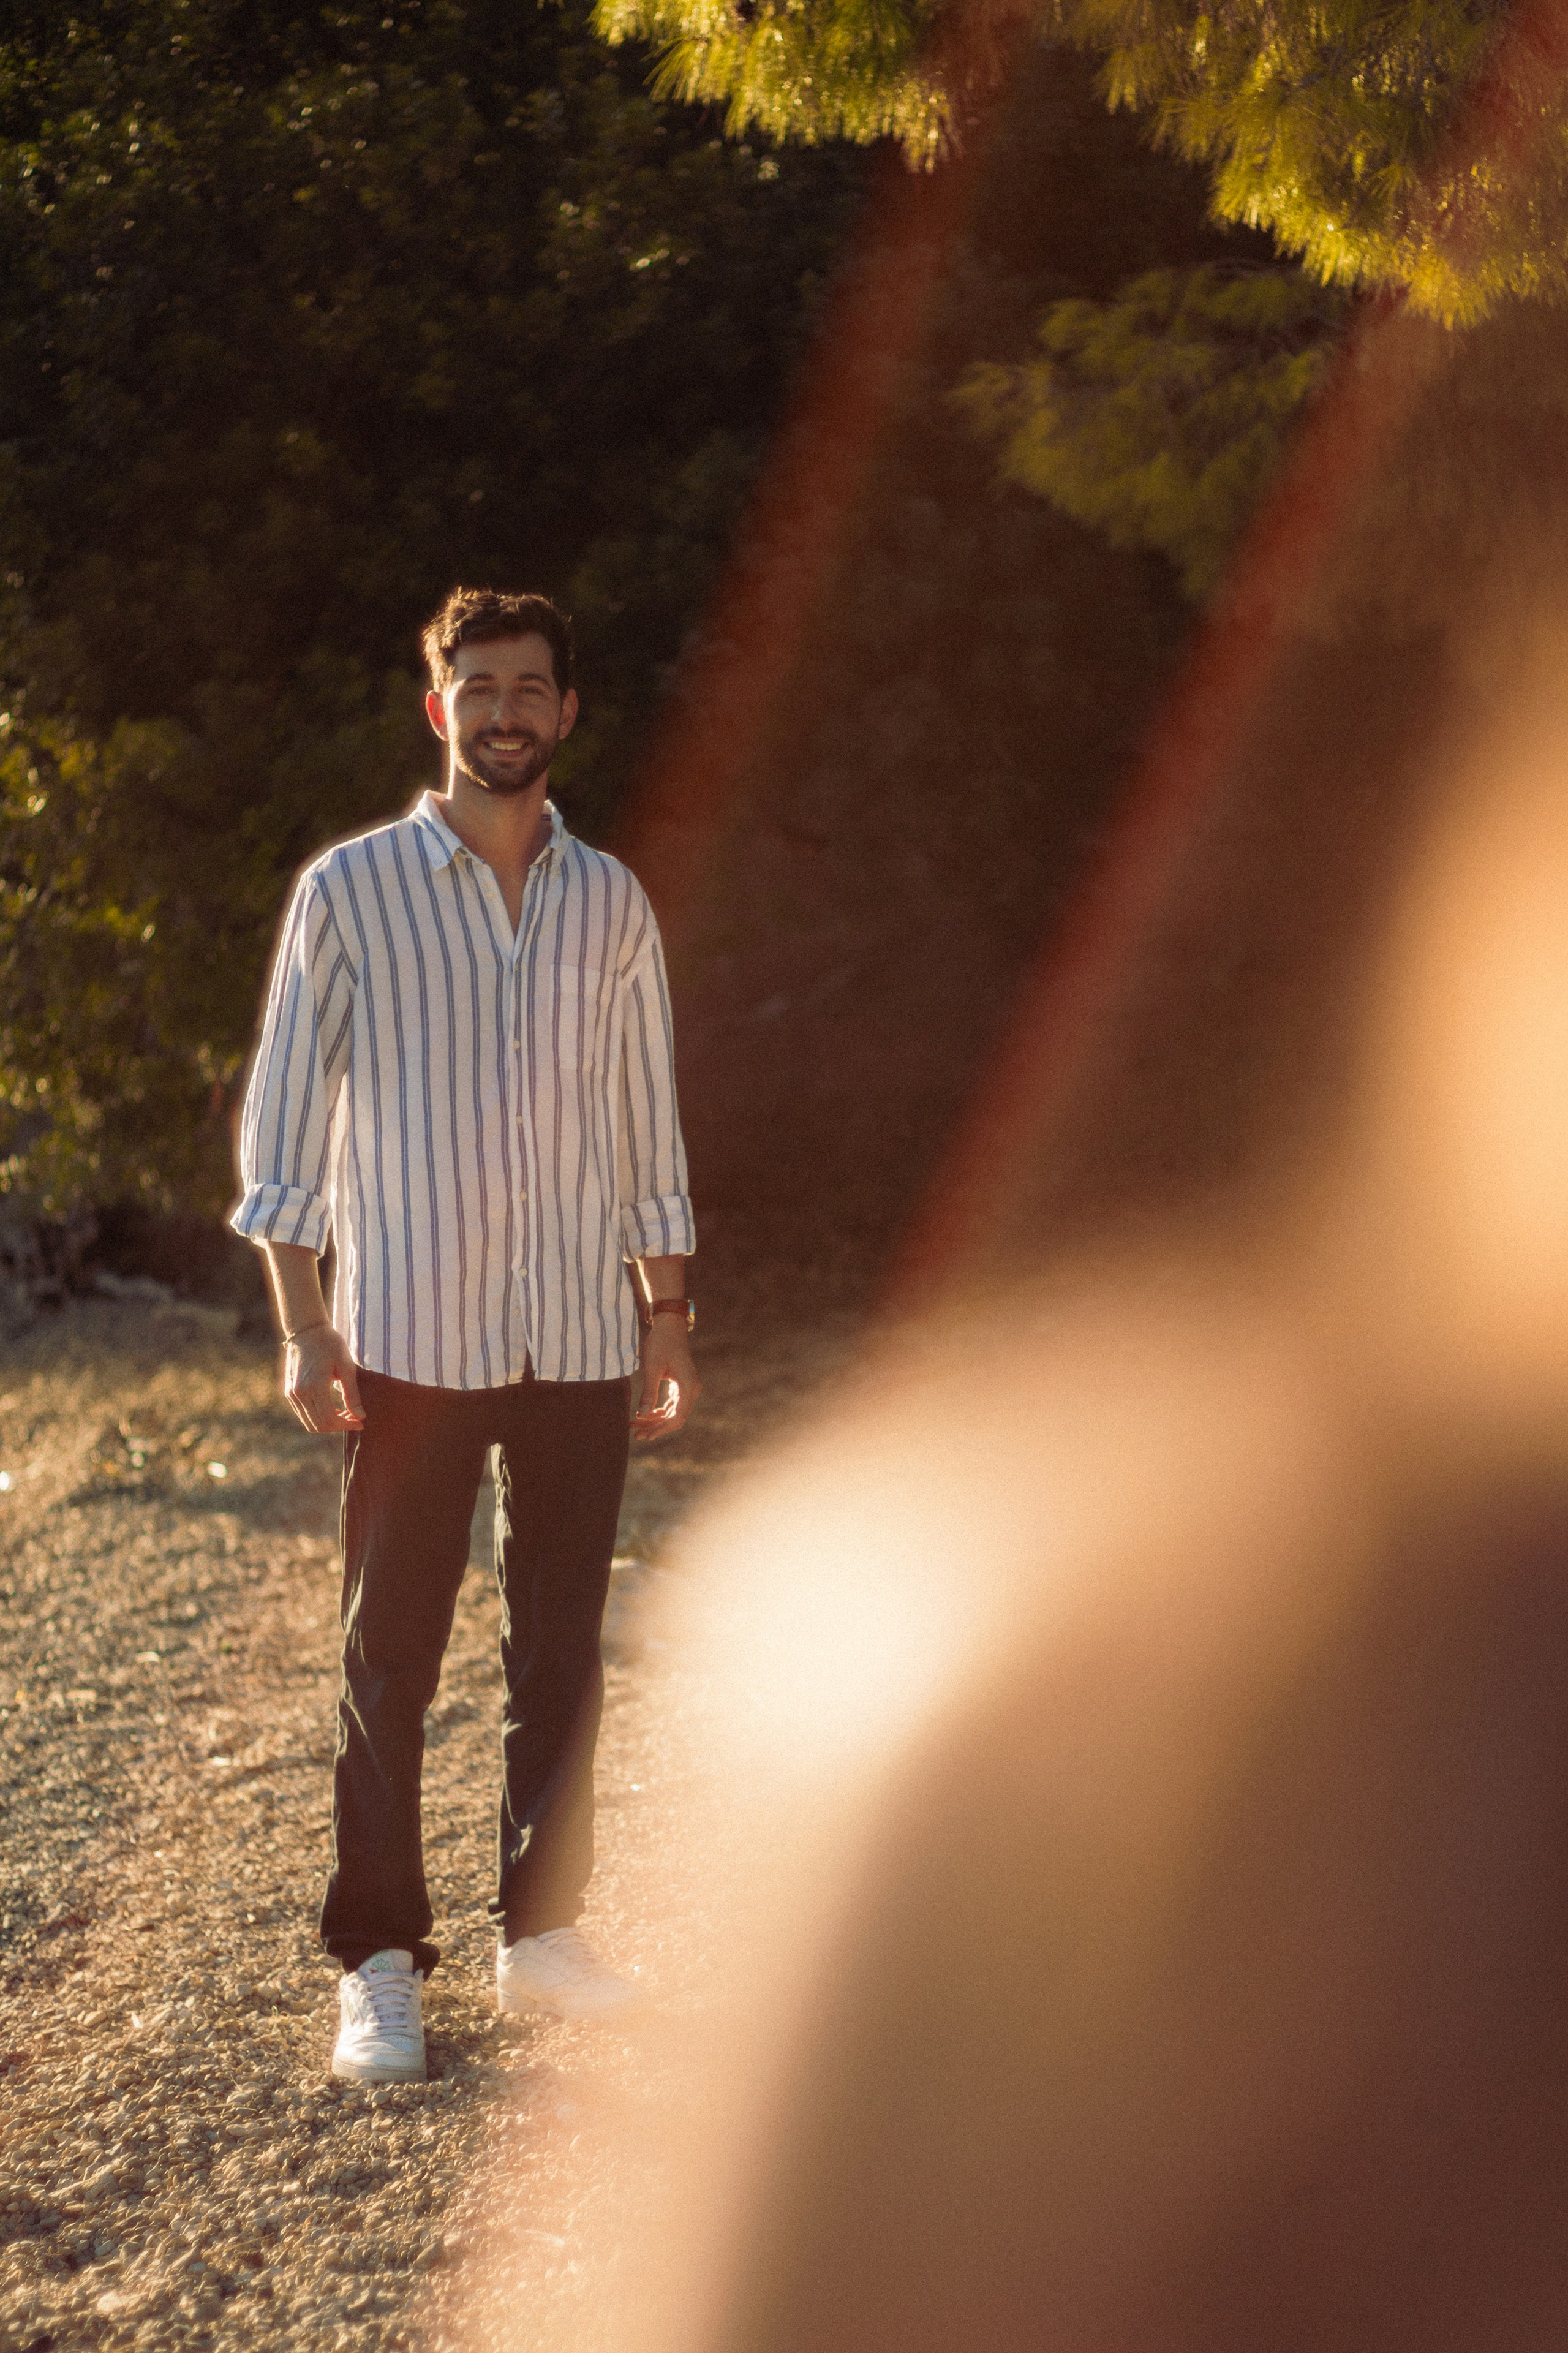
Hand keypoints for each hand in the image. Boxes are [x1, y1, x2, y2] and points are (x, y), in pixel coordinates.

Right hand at [284, 1325, 365, 1433]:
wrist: (306, 1331)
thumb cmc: (330, 1345)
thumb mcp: (347, 1367)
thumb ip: (352, 1394)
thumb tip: (361, 1417)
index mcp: (314, 1387)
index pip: (329, 1420)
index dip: (346, 1426)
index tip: (360, 1423)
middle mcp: (299, 1394)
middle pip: (319, 1426)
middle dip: (338, 1426)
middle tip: (355, 1418)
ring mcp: (292, 1394)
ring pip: (309, 1423)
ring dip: (328, 1424)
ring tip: (345, 1414)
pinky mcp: (289, 1392)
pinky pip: (303, 1414)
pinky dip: (317, 1417)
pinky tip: (331, 1409)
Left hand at [632, 1320, 700, 1441]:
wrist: (669, 1327)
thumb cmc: (661, 1344)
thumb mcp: (652, 1367)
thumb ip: (649, 1392)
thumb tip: (642, 1415)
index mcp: (689, 1387)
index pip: (677, 1417)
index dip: (661, 1428)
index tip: (645, 1435)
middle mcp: (692, 1390)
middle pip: (675, 1417)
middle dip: (655, 1427)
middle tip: (636, 1435)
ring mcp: (687, 1389)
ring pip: (671, 1412)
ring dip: (654, 1420)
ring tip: (635, 1426)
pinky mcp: (681, 1386)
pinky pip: (670, 1405)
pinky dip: (657, 1411)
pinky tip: (643, 1415)